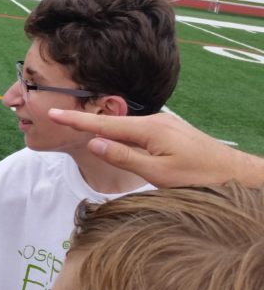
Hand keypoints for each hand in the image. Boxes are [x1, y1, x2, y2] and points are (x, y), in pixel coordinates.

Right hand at [47, 109, 262, 187]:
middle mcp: (155, 121)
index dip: (75, 119)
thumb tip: (95, 142)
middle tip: (57, 116)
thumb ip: (124, 156)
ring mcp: (164, 126)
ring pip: (125, 128)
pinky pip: (137, 132)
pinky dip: (120, 135)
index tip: (53, 111)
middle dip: (84, 121)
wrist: (237, 175)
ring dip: (102, 130)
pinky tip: (114, 140)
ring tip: (79, 128)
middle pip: (111, 122)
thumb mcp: (157, 173)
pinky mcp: (169, 133)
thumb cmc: (200, 178)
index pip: (103, 123)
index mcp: (149, 129)